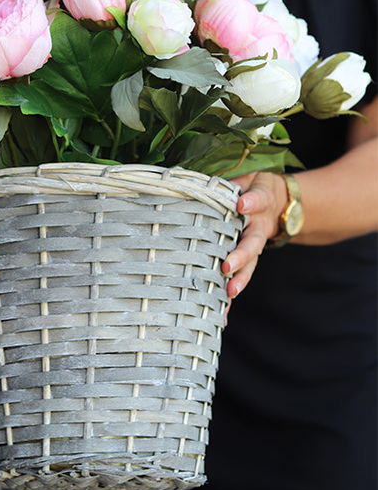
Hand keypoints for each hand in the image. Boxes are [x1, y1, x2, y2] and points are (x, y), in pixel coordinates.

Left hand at [222, 171, 288, 302]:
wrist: (283, 202)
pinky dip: (232, 297)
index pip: (257, 199)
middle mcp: (259, 225)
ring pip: (250, 263)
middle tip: (228, 265)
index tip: (242, 203)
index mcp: (259, 201)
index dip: (251, 202)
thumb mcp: (250, 176)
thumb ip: (234, 179)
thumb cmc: (254, 185)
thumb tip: (206, 180)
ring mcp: (256, 244)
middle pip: (252, 241)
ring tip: (230, 292)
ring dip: (240, 278)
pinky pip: (241, 277)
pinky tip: (223, 313)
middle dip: (241, 254)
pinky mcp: (250, 258)